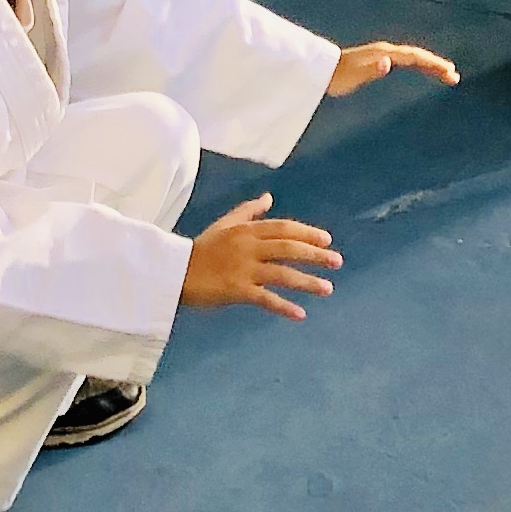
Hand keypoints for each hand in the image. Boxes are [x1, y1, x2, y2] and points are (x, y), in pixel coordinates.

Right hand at [180, 192, 339, 314]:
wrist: (173, 272)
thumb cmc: (200, 249)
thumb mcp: (225, 224)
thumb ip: (248, 211)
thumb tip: (269, 197)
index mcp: (246, 231)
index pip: (283, 228)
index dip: (307, 233)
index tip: (326, 240)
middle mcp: (248, 247)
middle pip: (288, 248)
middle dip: (315, 255)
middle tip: (337, 261)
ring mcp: (242, 269)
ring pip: (282, 273)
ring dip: (307, 281)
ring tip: (328, 288)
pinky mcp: (235, 289)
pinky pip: (264, 298)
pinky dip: (283, 306)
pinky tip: (300, 314)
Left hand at [327, 39, 461, 96]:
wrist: (321, 71)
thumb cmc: (336, 77)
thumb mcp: (353, 76)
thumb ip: (371, 70)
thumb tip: (389, 62)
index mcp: (384, 53)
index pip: (414, 57)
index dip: (432, 63)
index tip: (448, 72)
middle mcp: (386, 51)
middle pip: (417, 56)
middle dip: (436, 64)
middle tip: (454, 76)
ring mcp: (384, 54)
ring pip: (413, 58)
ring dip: (431, 65)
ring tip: (447, 74)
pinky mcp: (380, 60)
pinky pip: (406, 61)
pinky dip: (420, 65)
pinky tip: (425, 70)